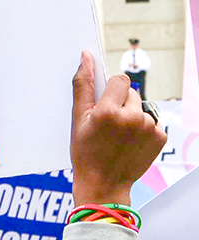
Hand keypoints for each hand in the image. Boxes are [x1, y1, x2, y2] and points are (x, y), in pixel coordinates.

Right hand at [71, 51, 166, 206]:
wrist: (104, 183)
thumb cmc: (86, 151)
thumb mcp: (78, 118)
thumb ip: (83, 84)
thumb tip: (86, 57)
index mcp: (110, 111)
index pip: (120, 80)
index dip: (110, 90)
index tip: (103, 104)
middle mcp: (133, 118)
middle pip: (131, 93)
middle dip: (120, 103)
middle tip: (108, 123)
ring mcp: (150, 128)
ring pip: (141, 107)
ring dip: (132, 115)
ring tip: (119, 134)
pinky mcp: (160, 137)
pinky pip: (151, 121)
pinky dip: (142, 127)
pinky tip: (130, 141)